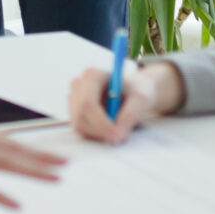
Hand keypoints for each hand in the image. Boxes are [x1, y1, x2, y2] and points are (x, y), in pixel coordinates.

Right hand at [66, 59, 184, 144]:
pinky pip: (81, 130)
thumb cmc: (136, 90)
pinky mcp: (75, 112)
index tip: (116, 135)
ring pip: (79, 125)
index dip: (100, 122)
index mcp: (92, 75)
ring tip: (118, 130)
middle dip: (100, 132)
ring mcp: (74, 99)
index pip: (88, 103)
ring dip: (98, 134)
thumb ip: (130, 115)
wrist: (132, 91)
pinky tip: (109, 129)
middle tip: (119, 139)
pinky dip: (96, 135)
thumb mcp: (140, 99)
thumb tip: (119, 134)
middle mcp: (79, 85)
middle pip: (80, 116)